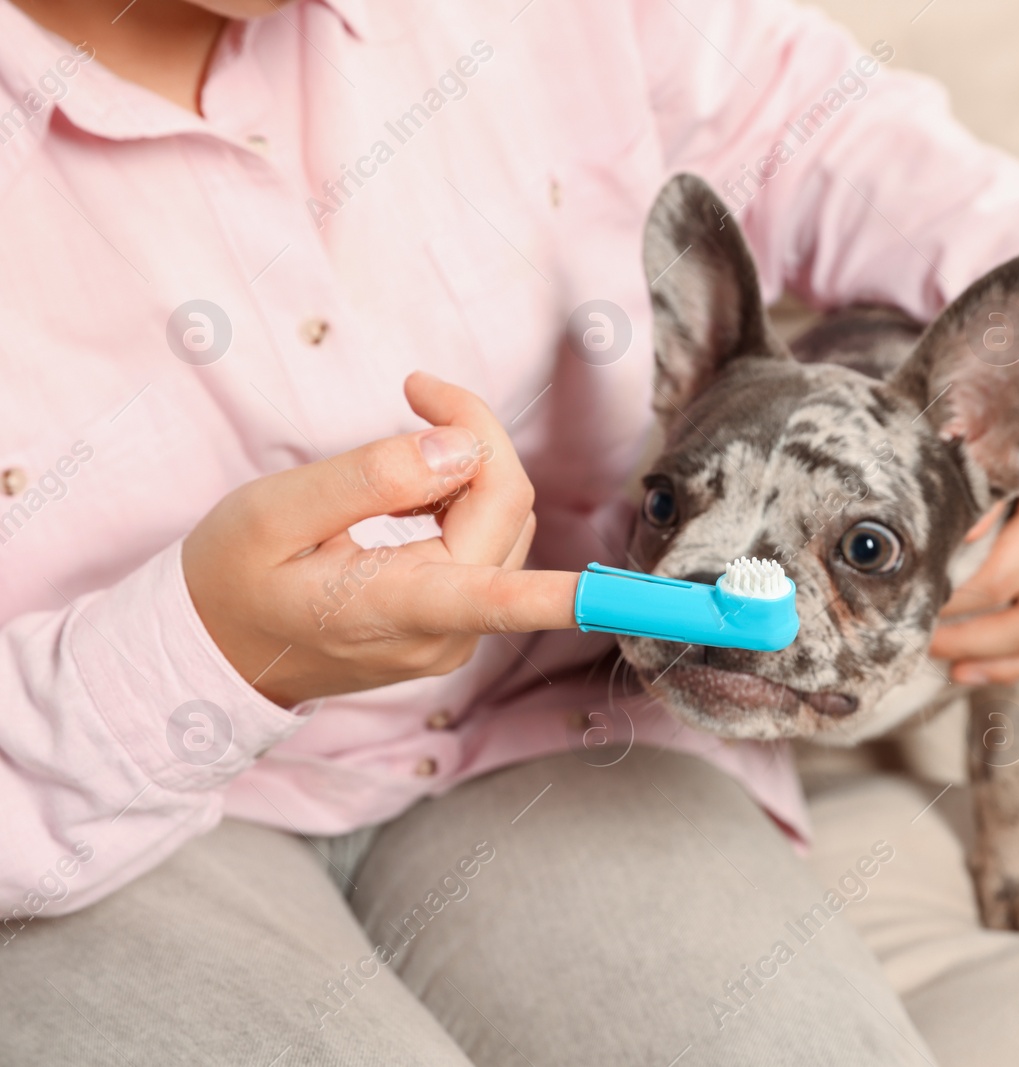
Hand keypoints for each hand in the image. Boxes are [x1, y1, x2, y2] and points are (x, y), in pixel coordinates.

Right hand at [183, 372, 578, 707]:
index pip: (499, 598)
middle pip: (508, 509)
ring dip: (470, 465)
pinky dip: (461, 494)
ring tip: (395, 450)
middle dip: (477, 436)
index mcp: (398, 610)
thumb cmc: (232, 577)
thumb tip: (461, 445)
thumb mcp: (274, 514)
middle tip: (414, 389)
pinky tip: (411, 485)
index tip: (620, 594)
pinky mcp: (458, 622)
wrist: (213, 649)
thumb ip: (370, 477)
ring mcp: (457, 632)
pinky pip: (489, 541)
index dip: (565, 593)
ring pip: (506, 520)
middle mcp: (445, 632)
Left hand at [928, 340, 1018, 684]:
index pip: (1000, 569)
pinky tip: (987, 669)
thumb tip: (926, 519)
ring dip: (998, 657)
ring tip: (946, 663)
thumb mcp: (1001, 409)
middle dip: (962, 631)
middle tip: (914, 635)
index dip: (947, 594)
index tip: (904, 599)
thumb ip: (967, 457)